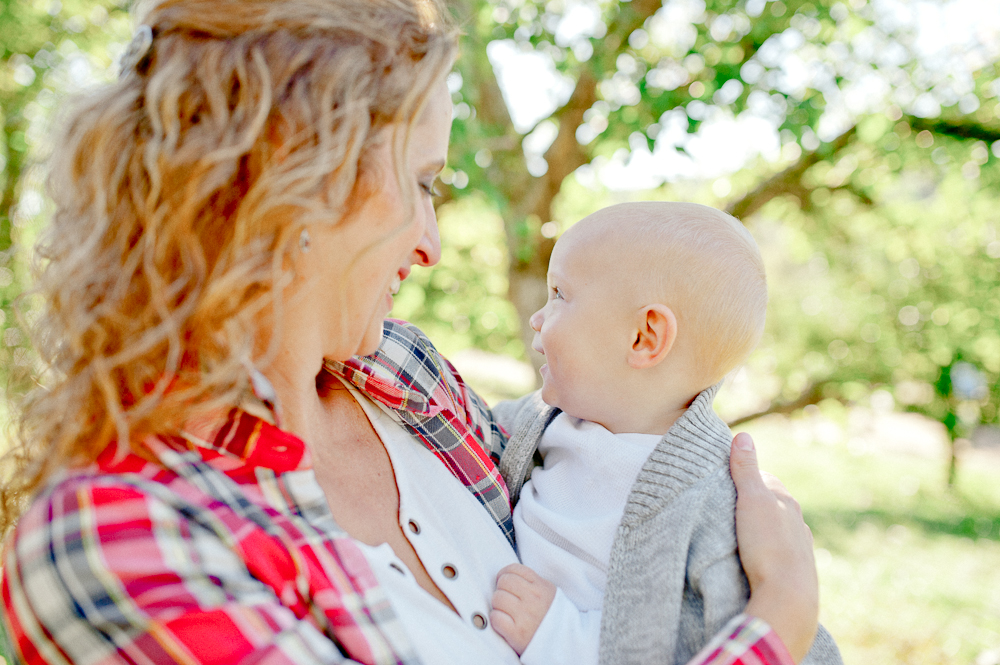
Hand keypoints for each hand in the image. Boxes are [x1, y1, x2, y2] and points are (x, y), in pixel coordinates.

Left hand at [489, 563, 556, 653]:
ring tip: (506, 612)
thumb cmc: (551, 617)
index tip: (504, 582)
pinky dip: (496, 620)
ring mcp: (525, 616)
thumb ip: (532, 582)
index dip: (505, 574)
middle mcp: (534, 599)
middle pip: (504, 581)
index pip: (515, 569)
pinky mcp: (517, 633)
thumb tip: (508, 575)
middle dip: (501, 589)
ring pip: (497, 598)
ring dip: (498, 606)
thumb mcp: (549, 593)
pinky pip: (496, 617)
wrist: (563, 643)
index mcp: (541, 587)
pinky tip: (504, 623)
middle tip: (506, 599)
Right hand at [729, 432, 818, 662]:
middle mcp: (798, 521)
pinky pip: (780, 552)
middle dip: (753, 504)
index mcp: (787, 502)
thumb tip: (742, 435)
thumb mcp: (751, 500)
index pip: (765, 479)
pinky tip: (757, 558)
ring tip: (739, 536)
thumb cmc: (767, 545)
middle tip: (727, 509)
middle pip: (772, 504)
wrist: (789, 597)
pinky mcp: (797, 570)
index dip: (746, 478)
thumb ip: (746, 469)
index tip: (726, 481)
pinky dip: (768, 550)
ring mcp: (800, 546)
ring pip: (778, 529)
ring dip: (762, 529)